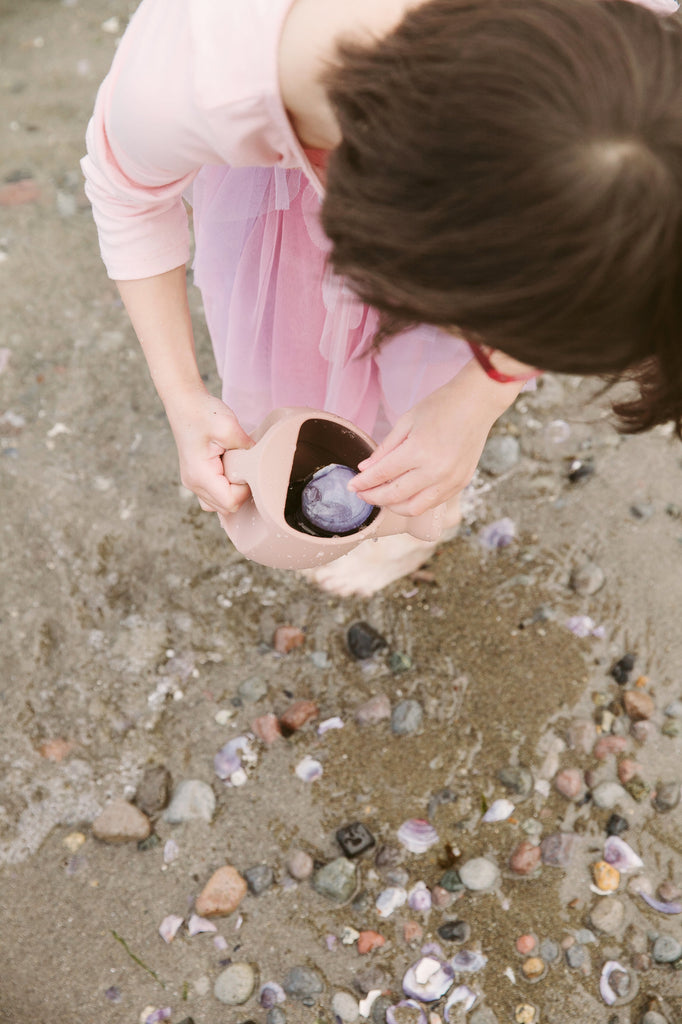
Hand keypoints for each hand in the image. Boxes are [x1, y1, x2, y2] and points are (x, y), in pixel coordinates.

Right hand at [165, 386, 253, 515]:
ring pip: (220, 505)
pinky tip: (231, 471)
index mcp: (200, 475)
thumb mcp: (229, 427)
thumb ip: (247, 448)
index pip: (230, 502)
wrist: (184, 402)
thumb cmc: (203, 413)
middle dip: (241, 492)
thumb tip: (261, 461)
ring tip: (238, 469)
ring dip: (234, 492)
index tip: (249, 470)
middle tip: (246, 468)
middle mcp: (193, 484)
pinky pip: (214, 496)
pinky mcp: (196, 478)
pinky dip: (226, 489)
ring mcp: (193, 483)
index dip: (246, 490)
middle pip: (226, 507)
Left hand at [348, 360, 522, 515]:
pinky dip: (415, 503)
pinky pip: (433, 503)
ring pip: (414, 508)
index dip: (363, 483)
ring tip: (382, 497)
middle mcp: (435, 470)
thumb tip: (365, 469)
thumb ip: (385, 448)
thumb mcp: (406, 421)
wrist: (477, 403)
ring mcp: (450, 480)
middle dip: (373, 497)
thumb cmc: (441, 406)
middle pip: (395, 495)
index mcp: (418, 450)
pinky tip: (405, 495)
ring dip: (394, 506)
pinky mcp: (460, 483)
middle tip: (362, 494)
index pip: (382, 475)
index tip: (351, 486)